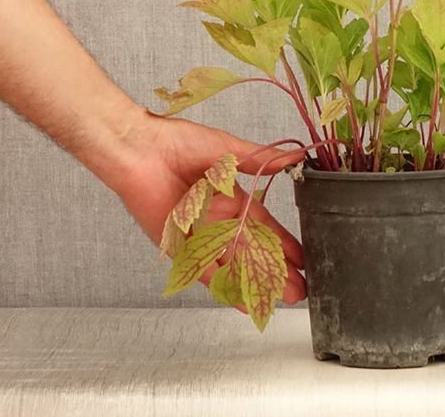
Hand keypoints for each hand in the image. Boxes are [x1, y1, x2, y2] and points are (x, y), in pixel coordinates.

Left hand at [113, 109, 306, 307]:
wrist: (142, 151)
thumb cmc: (179, 143)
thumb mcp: (228, 149)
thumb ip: (260, 160)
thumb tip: (294, 158)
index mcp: (230, 196)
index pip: (263, 224)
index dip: (282, 241)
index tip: (302, 257)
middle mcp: (216, 219)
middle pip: (253, 250)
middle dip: (277, 269)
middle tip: (301, 288)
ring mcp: (199, 235)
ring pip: (235, 264)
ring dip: (258, 282)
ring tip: (283, 298)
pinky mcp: (179, 247)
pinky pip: (205, 272)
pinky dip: (225, 287)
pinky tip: (244, 301)